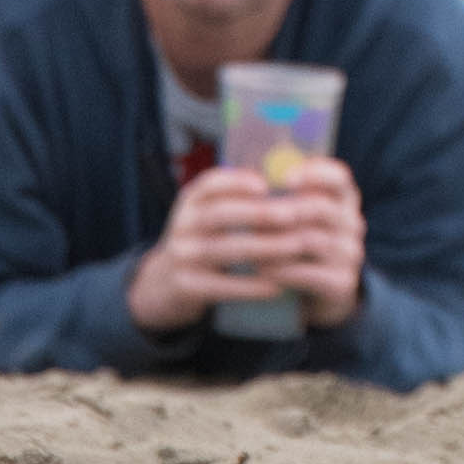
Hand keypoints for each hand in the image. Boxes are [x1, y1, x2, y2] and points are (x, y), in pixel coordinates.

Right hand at [126, 157, 365, 336]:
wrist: (166, 284)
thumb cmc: (206, 240)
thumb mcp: (210, 215)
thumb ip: (239, 199)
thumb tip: (290, 177)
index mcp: (191, 200)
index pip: (210, 183)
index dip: (237, 181)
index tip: (267, 184)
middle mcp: (182, 224)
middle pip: (220, 214)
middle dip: (259, 213)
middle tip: (294, 214)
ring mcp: (181, 256)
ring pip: (226, 249)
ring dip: (265, 248)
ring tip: (297, 247)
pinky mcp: (185, 286)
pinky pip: (222, 286)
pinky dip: (251, 286)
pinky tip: (277, 286)